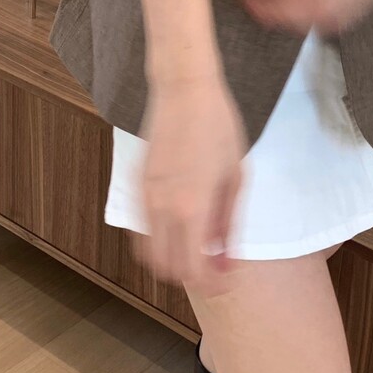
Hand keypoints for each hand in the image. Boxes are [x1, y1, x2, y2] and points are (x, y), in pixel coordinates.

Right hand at [132, 65, 246, 296]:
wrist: (184, 89)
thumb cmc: (218, 126)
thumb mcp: (236, 175)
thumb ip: (229, 222)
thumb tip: (227, 259)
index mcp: (191, 207)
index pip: (193, 270)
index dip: (212, 284)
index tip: (227, 278)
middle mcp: (161, 208)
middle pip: (167, 270)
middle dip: (192, 276)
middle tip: (215, 265)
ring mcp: (144, 196)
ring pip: (148, 253)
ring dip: (171, 261)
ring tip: (198, 248)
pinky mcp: (137, 184)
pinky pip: (141, 228)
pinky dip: (158, 240)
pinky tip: (181, 226)